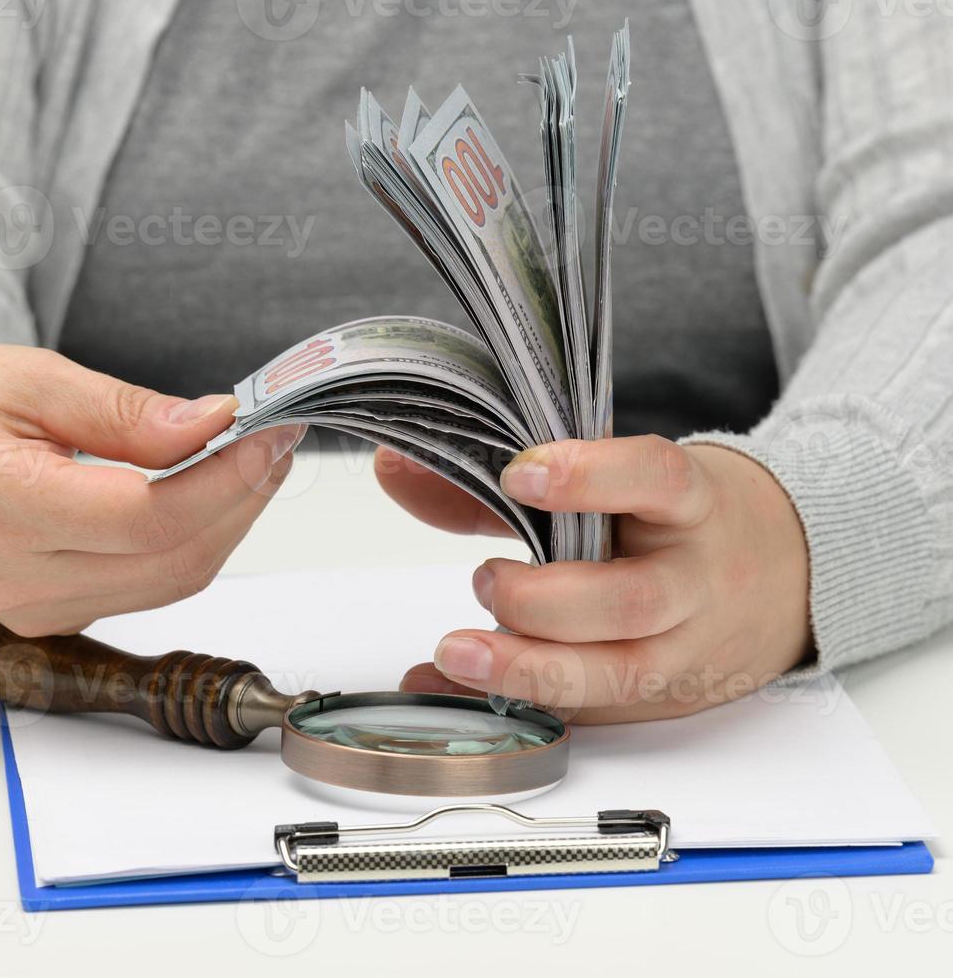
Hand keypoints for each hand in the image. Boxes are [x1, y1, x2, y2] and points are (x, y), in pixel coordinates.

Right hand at [0, 345, 301, 635]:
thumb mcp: (31, 379)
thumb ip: (126, 411)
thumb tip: (211, 425)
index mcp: (2, 505)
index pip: (148, 516)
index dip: (226, 480)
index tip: (269, 436)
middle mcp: (19, 576)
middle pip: (173, 558)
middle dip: (242, 499)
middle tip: (274, 443)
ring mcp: (40, 607)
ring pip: (172, 580)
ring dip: (228, 524)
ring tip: (252, 465)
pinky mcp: (58, 614)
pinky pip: (151, 587)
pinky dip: (194, 543)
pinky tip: (210, 498)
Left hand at [377, 437, 812, 721]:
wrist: (786, 574)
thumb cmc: (681, 519)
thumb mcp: (616, 480)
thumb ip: (505, 476)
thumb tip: (394, 466)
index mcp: (692, 502)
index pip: (655, 479)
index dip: (589, 477)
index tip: (520, 471)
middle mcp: (695, 580)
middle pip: (632, 601)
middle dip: (542, 600)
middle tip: (484, 580)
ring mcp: (685, 649)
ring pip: (619, 674)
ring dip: (528, 669)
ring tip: (457, 652)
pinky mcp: (661, 697)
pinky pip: (590, 713)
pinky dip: (516, 707)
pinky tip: (456, 693)